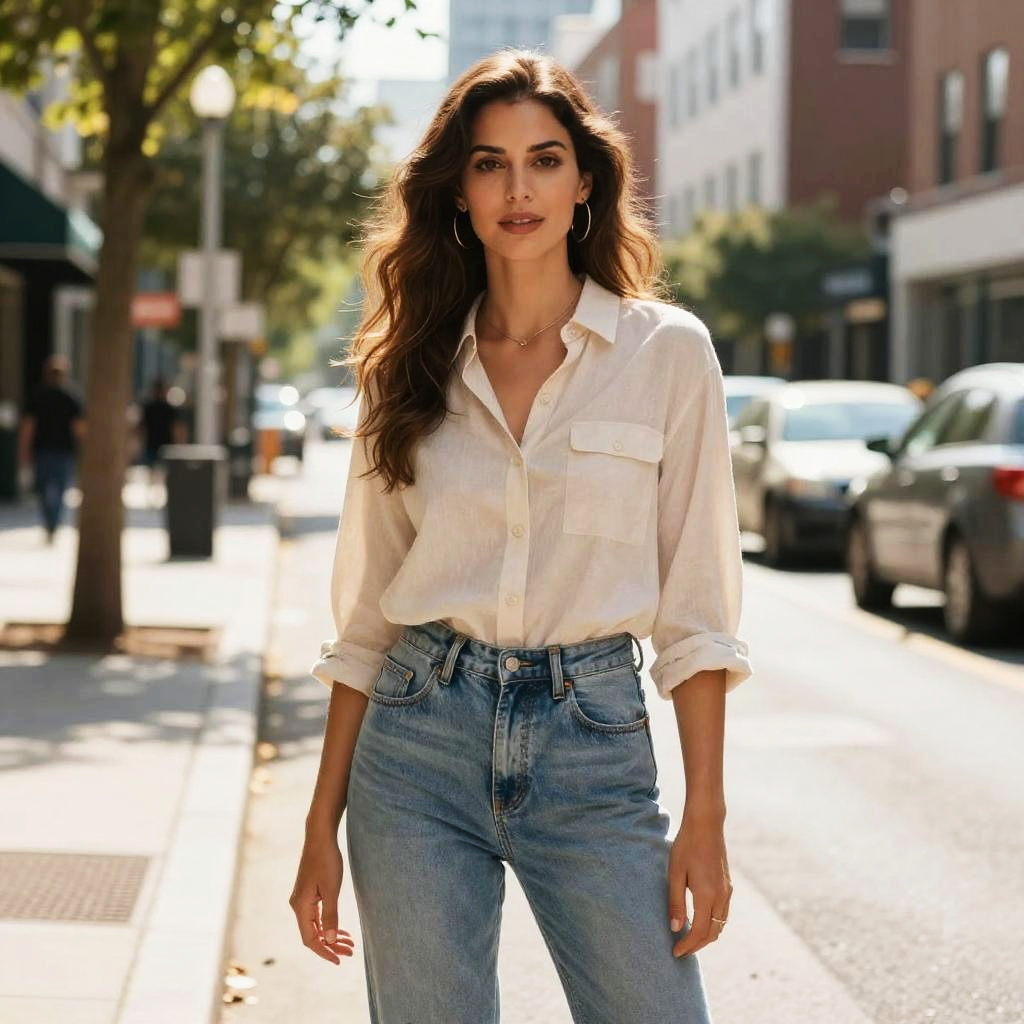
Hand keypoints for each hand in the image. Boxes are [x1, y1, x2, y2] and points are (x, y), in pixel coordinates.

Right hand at [288, 833, 354, 963]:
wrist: (320, 837)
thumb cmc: (326, 860)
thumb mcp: (331, 889)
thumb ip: (330, 915)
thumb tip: (330, 941)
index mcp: (301, 906)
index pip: (310, 939)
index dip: (324, 952)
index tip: (340, 960)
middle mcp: (298, 905)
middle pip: (313, 934)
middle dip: (331, 945)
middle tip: (351, 951)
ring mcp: (302, 899)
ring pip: (315, 926)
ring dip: (331, 935)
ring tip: (350, 943)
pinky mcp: (308, 893)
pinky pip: (316, 916)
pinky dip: (328, 924)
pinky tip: (341, 929)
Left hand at [667, 812, 731, 957]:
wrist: (706, 824)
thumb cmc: (686, 846)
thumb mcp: (675, 873)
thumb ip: (676, 902)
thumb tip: (676, 929)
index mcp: (707, 896)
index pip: (699, 932)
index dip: (688, 946)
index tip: (675, 953)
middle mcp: (721, 897)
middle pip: (713, 933)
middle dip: (697, 945)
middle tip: (681, 950)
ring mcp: (727, 891)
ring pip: (720, 925)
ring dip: (706, 936)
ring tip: (689, 939)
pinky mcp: (727, 885)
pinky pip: (723, 914)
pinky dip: (713, 924)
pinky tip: (700, 921)